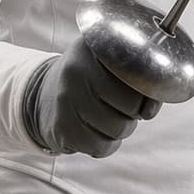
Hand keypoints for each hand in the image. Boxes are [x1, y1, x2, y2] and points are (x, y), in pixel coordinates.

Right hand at [22, 33, 159, 157]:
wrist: (42, 95)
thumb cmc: (90, 80)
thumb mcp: (107, 63)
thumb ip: (138, 75)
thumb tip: (152, 107)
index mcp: (93, 46)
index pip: (137, 72)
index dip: (148, 90)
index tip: (145, 96)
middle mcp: (76, 68)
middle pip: (131, 105)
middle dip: (135, 113)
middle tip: (124, 109)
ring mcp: (66, 97)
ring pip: (118, 128)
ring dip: (122, 130)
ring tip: (109, 119)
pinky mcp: (61, 126)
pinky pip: (101, 147)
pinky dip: (106, 145)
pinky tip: (96, 132)